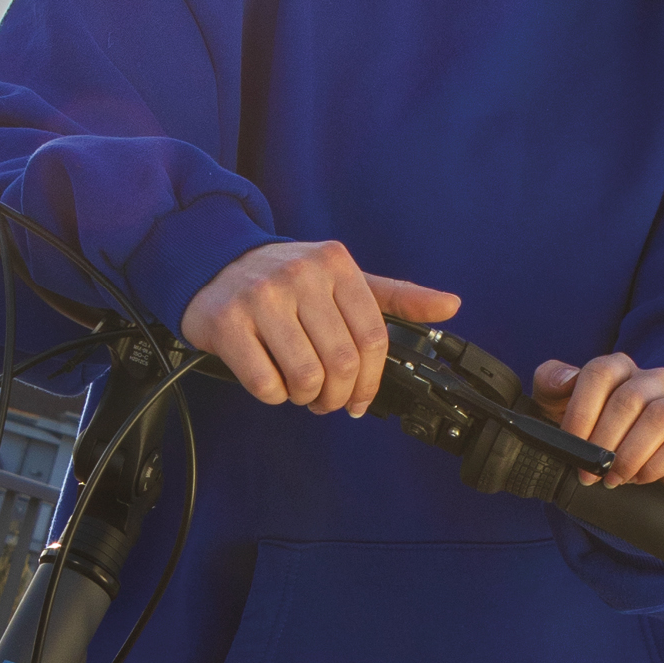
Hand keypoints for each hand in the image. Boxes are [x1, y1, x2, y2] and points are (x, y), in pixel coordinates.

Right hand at [180, 240, 459, 416]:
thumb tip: (451, 305)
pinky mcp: (227, 322)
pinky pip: (265, 384)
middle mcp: (300, 275)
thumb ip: (396, 295)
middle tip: (327, 400)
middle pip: (342, 363)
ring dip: (306, 397)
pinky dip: (273, 396)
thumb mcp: (342, 277)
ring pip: (305, 378)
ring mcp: (261, 297)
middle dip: (338, 396)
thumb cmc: (284, 278)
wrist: (212, 262)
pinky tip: (270, 380)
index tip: (361, 399)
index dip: (372, 381)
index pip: (373, 338)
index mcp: (336, 264)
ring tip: (300, 389)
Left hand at [532, 354, 663, 501]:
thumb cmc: (597, 440)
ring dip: (629, 454)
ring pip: (659, 417)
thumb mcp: (562, 413)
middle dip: (602, 441)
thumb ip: (552, 386)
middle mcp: (655, 380)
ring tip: (613, 478)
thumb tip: (565, 380)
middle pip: (628, 398)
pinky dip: (655, 464)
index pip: (601, 372)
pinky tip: (639, 478)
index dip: (582, 409)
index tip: (570, 442)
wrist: (639, 482)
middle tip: (588, 472)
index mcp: (621, 369)